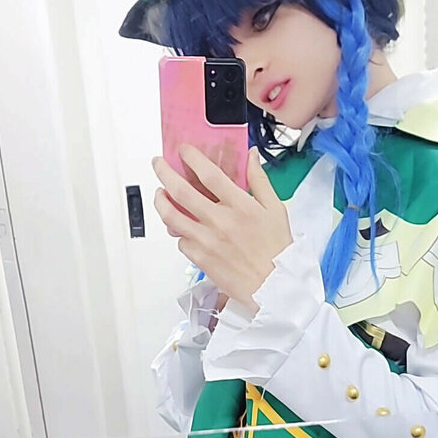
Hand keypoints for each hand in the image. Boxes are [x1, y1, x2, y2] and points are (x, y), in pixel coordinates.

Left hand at [152, 146, 292, 311]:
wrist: (275, 286)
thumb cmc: (279, 249)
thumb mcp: (276, 209)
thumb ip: (260, 180)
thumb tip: (251, 155)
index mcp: (240, 205)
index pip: (209, 174)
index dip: (191, 158)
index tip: (184, 150)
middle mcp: (220, 221)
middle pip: (181, 191)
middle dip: (164, 173)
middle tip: (158, 164)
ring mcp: (207, 241)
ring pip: (172, 216)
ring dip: (161, 201)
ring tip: (160, 194)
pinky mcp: (201, 259)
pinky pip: (181, 241)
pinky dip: (179, 232)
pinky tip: (181, 227)